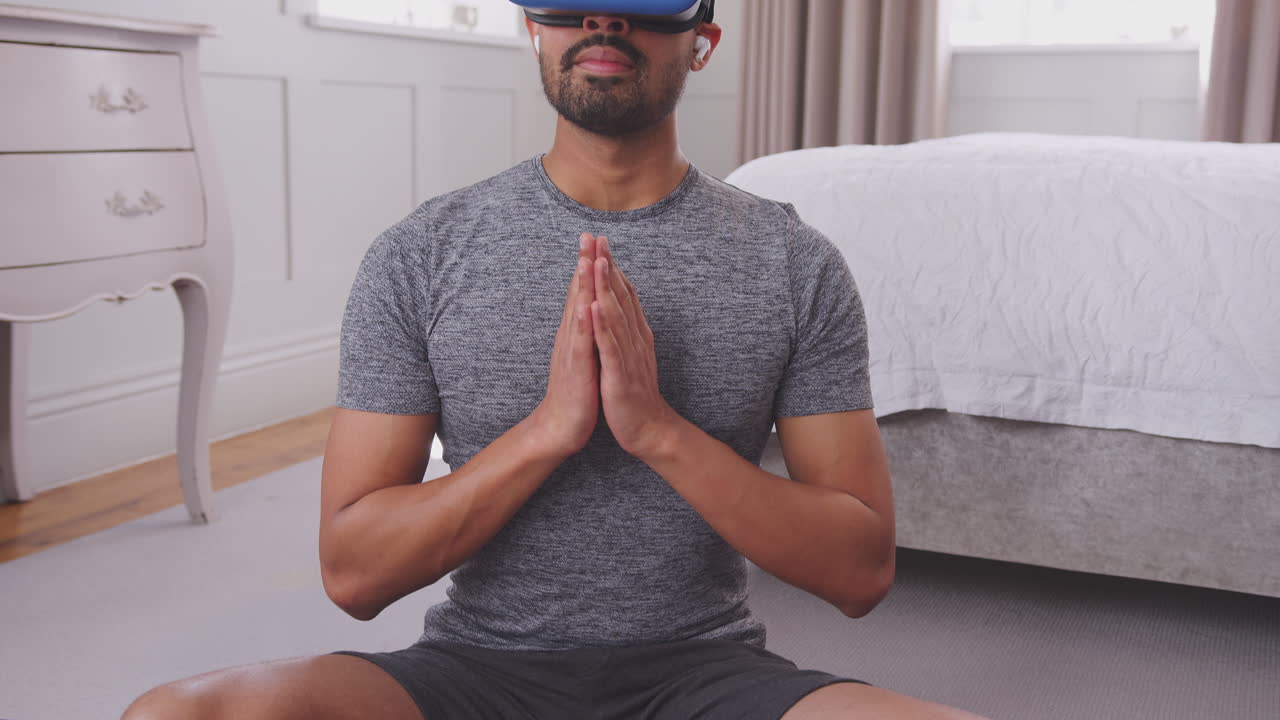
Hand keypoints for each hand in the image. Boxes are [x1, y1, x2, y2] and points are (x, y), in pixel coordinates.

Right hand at [531, 233, 599, 456]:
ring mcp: (572, 351)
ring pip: (577, 312)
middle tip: (587, 234)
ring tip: (585, 260)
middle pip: (577, 293)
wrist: (561, 426)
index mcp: (576, 332)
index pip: (582, 292)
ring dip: (581, 286)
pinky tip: (586, 307)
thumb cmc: (576, 391)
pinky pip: (581, 343)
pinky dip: (583, 324)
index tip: (593, 238)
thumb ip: (585, 330)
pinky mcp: (577, 369)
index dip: (587, 264)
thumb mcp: (583, 354)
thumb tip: (590, 307)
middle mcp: (571, 336)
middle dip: (583, 264)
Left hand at [589, 235, 678, 457]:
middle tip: (597, 238)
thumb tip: (620, 306)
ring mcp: (628, 355)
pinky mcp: (619, 375)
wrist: (648, 429)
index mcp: (635, 334)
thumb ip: (627, 330)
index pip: (623, 294)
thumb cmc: (634, 393)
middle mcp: (635, 338)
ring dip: (605, 287)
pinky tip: (594, 307)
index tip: (600, 242)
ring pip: (616, 315)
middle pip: (620, 297)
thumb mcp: (631, 355)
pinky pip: (610, 347)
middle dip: (607, 266)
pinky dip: (602, 325)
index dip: (612, 267)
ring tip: (596, 261)